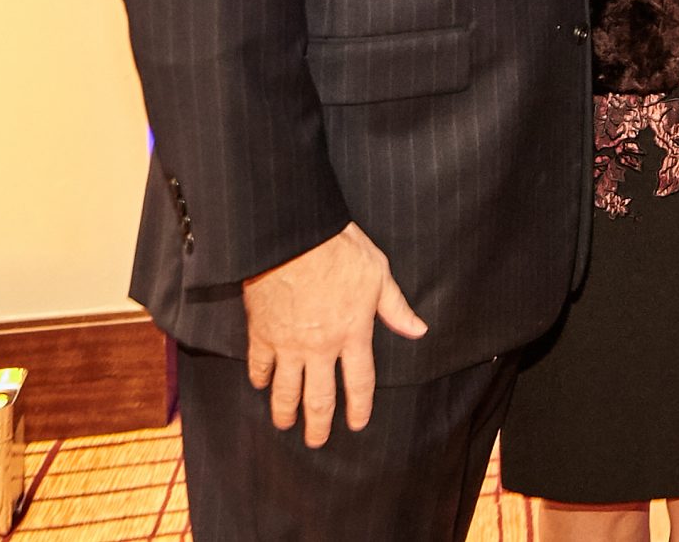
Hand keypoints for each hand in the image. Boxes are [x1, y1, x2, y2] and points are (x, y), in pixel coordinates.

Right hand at [242, 222, 426, 446]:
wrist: (292, 238)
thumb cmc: (340, 251)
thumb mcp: (379, 274)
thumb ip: (395, 308)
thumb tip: (418, 330)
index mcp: (353, 334)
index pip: (360, 382)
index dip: (359, 407)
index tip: (357, 423)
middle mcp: (321, 347)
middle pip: (320, 397)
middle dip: (319, 423)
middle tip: (316, 441)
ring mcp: (288, 345)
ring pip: (286, 390)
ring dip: (285, 412)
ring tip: (285, 424)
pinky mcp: (261, 334)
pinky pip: (259, 366)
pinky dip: (260, 379)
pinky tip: (261, 386)